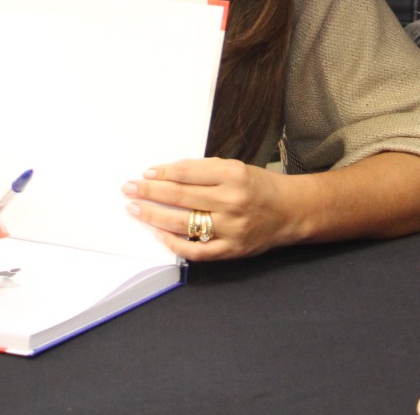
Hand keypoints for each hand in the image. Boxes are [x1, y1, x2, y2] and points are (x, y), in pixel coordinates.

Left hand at [122, 158, 297, 260]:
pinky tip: (158, 233)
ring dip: (153, 216)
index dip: (163, 172)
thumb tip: (166, 174)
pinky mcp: (231, 249)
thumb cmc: (259, 187)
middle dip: (149, 192)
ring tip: (136, 210)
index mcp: (233, 175)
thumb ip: (204, 171)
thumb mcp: (236, 168)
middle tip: (129, 188)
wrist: (290, 211)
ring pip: (182, 223)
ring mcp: (231, 228)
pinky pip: (194, 251)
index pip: (187, 173)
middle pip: (180, 196)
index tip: (146, 173)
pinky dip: (173, 243)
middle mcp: (232, 201)